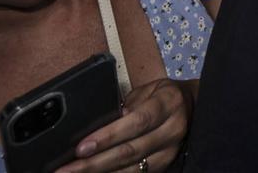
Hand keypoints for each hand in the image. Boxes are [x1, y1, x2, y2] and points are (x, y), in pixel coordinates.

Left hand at [61, 77, 189, 171]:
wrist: (193, 109)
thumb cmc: (161, 97)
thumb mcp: (146, 92)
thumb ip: (124, 107)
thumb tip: (94, 125)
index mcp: (167, 105)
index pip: (136, 122)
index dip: (108, 136)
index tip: (81, 147)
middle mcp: (172, 131)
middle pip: (130, 151)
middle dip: (94, 163)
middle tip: (65, 170)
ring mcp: (169, 153)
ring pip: (132, 169)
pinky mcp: (164, 167)